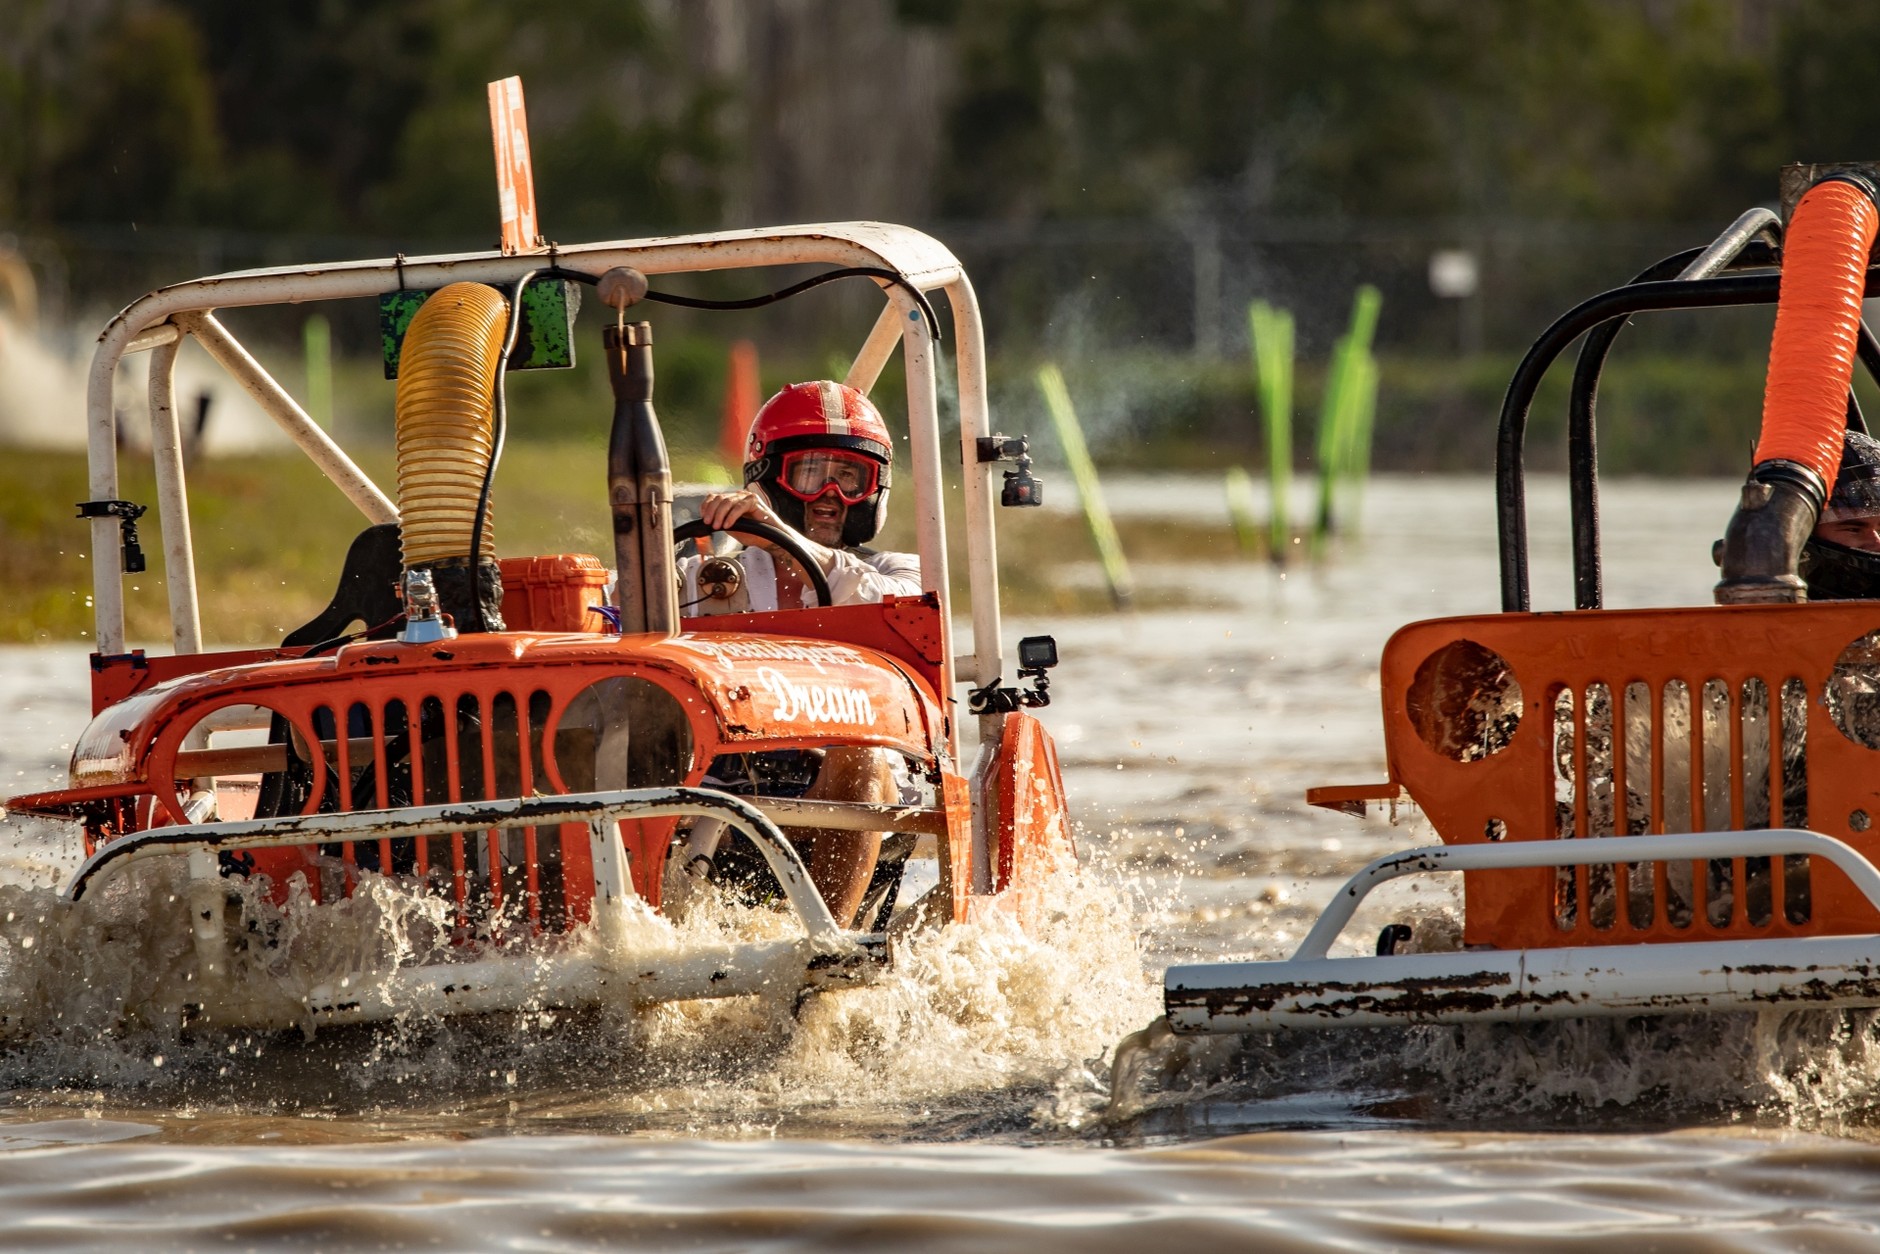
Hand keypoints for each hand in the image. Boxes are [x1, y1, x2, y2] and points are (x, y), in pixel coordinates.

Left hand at [698, 488, 834, 575]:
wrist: (772, 539)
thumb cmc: (755, 534)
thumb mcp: (732, 528)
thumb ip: (721, 521)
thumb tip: (707, 520)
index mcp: (733, 501)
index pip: (714, 497)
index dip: (706, 505)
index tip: (702, 517)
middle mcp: (739, 496)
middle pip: (719, 498)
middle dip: (711, 511)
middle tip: (709, 524)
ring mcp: (748, 497)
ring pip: (728, 501)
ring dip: (720, 514)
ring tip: (717, 526)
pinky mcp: (756, 502)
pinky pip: (740, 506)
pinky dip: (732, 516)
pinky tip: (728, 525)